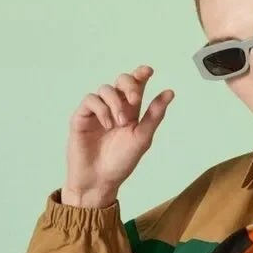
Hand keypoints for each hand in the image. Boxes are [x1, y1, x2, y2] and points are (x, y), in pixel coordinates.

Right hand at [62, 65, 173, 206]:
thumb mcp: (143, 138)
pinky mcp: (82, 117)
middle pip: (121, 81)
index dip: (141, 74)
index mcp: (131, 111)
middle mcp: (114, 107)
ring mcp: (97, 111)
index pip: (136, 85)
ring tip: (120, 123)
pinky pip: (90, 100)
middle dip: (129, 85)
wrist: (99, 181)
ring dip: (115, 103)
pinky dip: (101, 109)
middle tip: (135, 99)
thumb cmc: (121, 162)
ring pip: (105, 89)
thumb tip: (170, 92)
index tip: (148, 71)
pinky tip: (107, 124)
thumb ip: (155, 115)